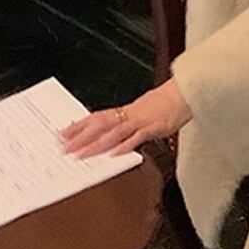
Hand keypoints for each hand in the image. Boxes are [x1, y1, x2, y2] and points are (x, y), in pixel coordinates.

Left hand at [58, 79, 192, 158]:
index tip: (62, 134)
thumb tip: (114, 132)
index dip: (78, 126)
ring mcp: (141, 121)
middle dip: (80, 138)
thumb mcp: (144, 111)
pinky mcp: (154, 127)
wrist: (185, 94)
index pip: (96, 118)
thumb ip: (129, 123)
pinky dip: (124, 146)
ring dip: (95, 144)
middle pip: (100, 126)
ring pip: (113, 133)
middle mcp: (130, 115)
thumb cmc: (168, 103)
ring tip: (81, 155)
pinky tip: (114, 154)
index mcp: (126, 111)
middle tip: (64, 148)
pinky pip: (137, 137)